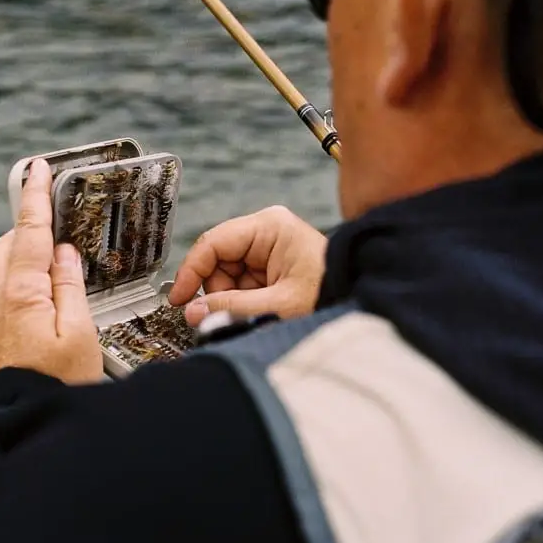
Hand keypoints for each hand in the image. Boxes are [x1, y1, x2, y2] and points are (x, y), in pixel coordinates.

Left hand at [0, 158, 102, 383]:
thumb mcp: (80, 334)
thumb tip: (64, 255)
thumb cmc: (58, 386)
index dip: (34, 196)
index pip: (28, 231)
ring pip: (1, 270)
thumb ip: (70, 288)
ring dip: (24, 257)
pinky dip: (19, 283)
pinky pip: (0, 295)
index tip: (37, 168)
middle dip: (29, 228)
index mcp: (21, 292)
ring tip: (56, 267)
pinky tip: (42, 301)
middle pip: (8, 246)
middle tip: (57, 223)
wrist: (19, 429)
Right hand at [168, 206, 327, 326]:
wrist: (363, 301)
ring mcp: (266, 248)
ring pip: (225, 276)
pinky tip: (262, 310)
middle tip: (230, 315)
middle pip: (217, 261)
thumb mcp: (278, 305)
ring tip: (259, 313)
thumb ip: (232, 308)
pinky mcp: (269, 265)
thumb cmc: (331, 295)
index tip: (179, 300)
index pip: (213, 244)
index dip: (191, 272)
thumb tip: (193, 313)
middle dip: (218, 291)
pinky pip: (240, 284)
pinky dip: (243, 302)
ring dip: (232, 299)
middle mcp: (265, 231)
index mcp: (269, 227)